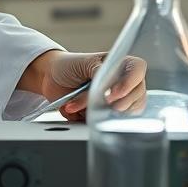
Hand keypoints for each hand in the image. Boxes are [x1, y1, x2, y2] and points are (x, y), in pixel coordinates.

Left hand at [30, 50, 146, 121]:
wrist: (50, 78)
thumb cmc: (69, 65)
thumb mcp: (84, 63)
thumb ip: (98, 73)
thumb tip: (107, 89)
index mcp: (120, 64)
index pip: (137, 70)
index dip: (129, 82)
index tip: (113, 93)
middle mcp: (124, 81)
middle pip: (137, 94)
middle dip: (118, 102)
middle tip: (102, 104)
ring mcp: (118, 100)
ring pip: (129, 111)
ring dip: (108, 113)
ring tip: (86, 109)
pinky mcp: (109, 115)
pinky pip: (115, 123)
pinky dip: (102, 122)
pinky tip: (89, 116)